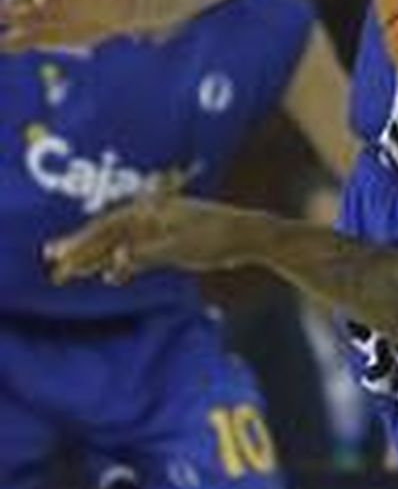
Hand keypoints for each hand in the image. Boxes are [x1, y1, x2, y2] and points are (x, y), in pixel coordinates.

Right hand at [1, 0, 142, 49]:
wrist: (118, 12)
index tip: (42, 2)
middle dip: (11, 1)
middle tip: (5, 10)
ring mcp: (41, 14)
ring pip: (15, 16)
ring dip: (6, 20)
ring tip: (1, 36)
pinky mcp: (43, 34)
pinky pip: (24, 38)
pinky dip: (12, 42)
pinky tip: (5, 46)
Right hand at [46, 194, 252, 284]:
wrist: (250, 236)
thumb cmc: (218, 238)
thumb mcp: (183, 248)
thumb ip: (148, 254)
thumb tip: (118, 260)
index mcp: (151, 211)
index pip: (107, 227)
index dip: (81, 242)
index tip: (60, 255)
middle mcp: (152, 216)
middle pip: (109, 235)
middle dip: (81, 252)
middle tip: (56, 269)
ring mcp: (161, 227)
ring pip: (121, 244)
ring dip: (97, 258)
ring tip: (71, 275)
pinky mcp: (171, 240)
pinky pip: (138, 252)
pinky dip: (123, 263)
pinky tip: (110, 276)